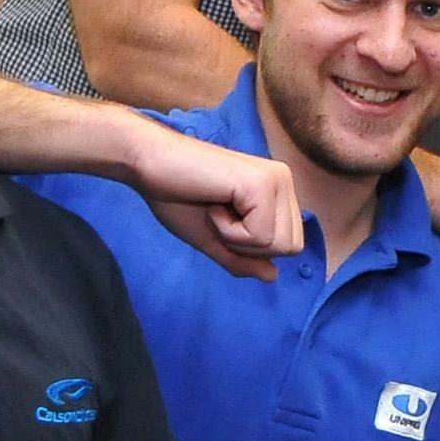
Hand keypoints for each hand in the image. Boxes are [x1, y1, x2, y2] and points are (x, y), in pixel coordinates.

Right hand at [129, 128, 304, 281]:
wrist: (148, 163)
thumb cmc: (177, 196)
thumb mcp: (215, 239)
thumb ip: (243, 259)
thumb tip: (273, 277)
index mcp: (278, 190)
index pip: (290, 245)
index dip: (252, 248)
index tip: (223, 221)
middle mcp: (284, 181)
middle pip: (291, 248)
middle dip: (248, 246)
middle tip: (218, 216)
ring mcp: (276, 180)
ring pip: (279, 245)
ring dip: (237, 239)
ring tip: (216, 209)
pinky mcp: (262, 184)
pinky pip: (260, 236)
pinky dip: (229, 232)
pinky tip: (213, 205)